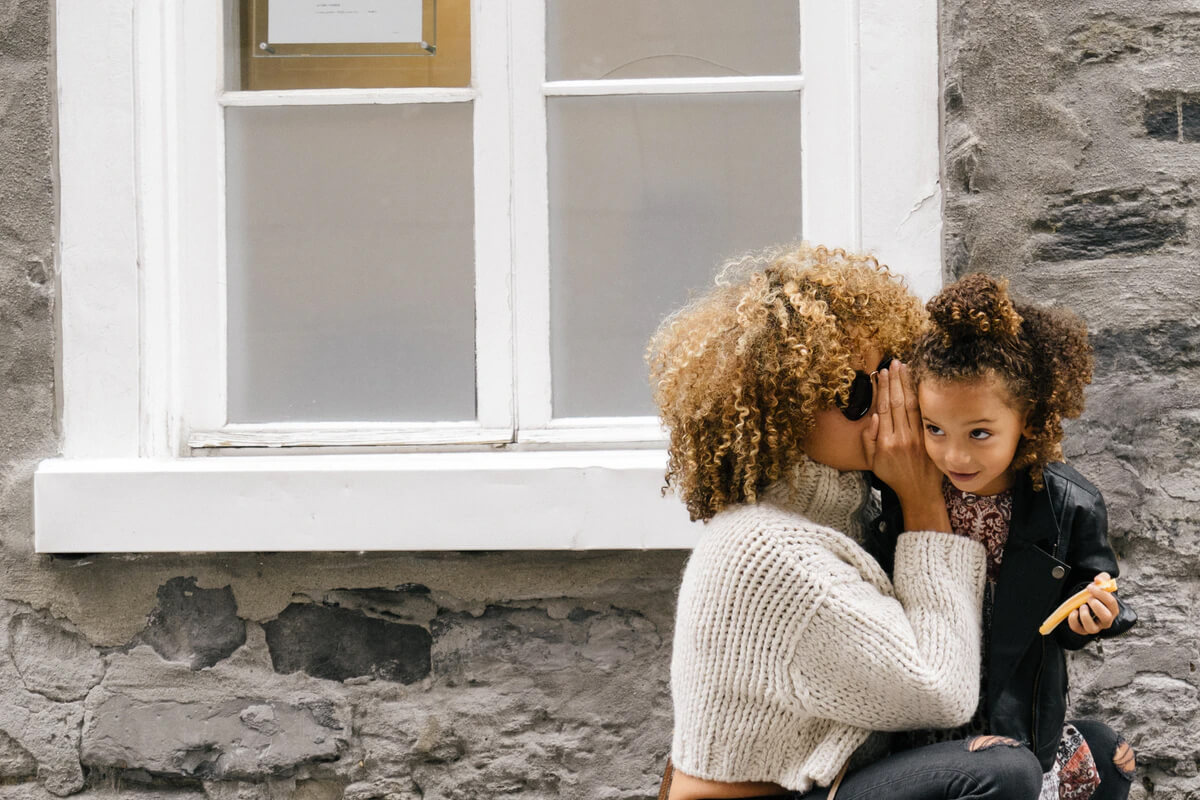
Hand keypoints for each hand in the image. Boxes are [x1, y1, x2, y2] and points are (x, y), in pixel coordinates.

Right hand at [863, 362, 949, 531]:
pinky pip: (924, 414)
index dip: (882, 388)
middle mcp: (902, 437)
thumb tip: (874, 417)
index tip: (881, 373)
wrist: (919, 491)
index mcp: (885, 442)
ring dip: (907, 384)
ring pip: (911, 404)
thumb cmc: (893, 476)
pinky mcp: (929, 438)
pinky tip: (919, 384)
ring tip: (905, 368)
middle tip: (894, 363)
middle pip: (897, 401)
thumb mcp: (872, 462)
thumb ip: (869, 439)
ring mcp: (918, 437)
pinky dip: (921, 397)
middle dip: (895, 380)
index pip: (883, 407)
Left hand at [1067, 572, 1118, 635]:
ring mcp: (1094, 626)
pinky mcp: (1083, 629)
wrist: (1086, 601)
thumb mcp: (1100, 584)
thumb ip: (1103, 578)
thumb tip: (1099, 580)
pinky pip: (1078, 629)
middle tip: (1089, 598)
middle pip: (1106, 617)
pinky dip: (1073, 620)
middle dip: (1096, 606)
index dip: (1101, 594)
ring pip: (1092, 628)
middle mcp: (1105, 620)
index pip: (1111, 603)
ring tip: (1082, 606)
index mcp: (1112, 609)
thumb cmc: (1095, 595)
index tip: (1091, 587)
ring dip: (1085, 615)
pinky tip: (1073, 611)